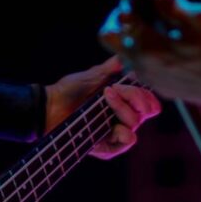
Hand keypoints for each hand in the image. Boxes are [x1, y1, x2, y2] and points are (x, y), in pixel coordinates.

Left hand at [44, 57, 162, 158]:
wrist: (50, 106)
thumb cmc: (70, 89)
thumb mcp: (92, 74)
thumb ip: (112, 67)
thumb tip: (126, 55)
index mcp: (125, 101)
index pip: (150, 101)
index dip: (146, 93)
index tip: (129, 83)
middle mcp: (124, 117)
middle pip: (147, 111)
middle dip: (136, 97)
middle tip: (115, 88)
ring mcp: (116, 131)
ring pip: (135, 123)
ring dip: (122, 108)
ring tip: (105, 96)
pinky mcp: (108, 146)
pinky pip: (126, 142)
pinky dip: (124, 134)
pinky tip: (114, 126)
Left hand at [99, 0, 200, 111]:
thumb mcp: (199, 18)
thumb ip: (171, 2)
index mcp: (148, 48)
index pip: (118, 21)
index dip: (128, 4)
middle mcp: (142, 67)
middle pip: (112, 40)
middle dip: (122, 21)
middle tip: (144, 10)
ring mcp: (150, 80)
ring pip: (126, 53)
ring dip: (135, 37)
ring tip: (162, 26)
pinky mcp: (161, 88)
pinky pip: (142, 66)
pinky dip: (147, 52)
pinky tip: (173, 45)